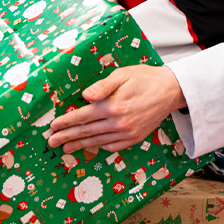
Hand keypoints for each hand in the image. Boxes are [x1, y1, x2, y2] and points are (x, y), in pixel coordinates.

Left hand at [47, 65, 186, 151]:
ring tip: (66, 148)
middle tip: (51, 142)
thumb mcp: (123, 74)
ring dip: (80, 145)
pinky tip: (91, 146)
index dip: (66, 122)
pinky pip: (113, 146)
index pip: (83, 116)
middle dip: (66, 137)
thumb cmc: (145, 78)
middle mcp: (119, 123)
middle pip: (86, 132)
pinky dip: (99, 147)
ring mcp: (127, 133)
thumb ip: (102, 86)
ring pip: (97, 142)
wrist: (171, 90)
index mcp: (113, 106)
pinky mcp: (135, 138)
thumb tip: (85, 96)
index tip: (53, 126)